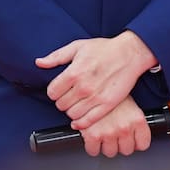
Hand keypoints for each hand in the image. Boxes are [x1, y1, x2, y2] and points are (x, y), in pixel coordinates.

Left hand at [37, 31, 156, 127]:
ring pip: (72, 114)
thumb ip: (56, 56)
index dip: (54, 91)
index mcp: (74, 72)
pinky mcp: (107, 104)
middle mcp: (83, 87)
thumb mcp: (78, 46)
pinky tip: (80, 118)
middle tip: (70, 96)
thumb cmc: (105, 48)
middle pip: (61, 105)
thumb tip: (39, 63)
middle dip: (63, 101)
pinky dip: (81, 122)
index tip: (60, 89)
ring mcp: (96, 97)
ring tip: (78, 103)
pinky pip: (87, 121)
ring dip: (72, 110)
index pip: (52, 92)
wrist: (130, 53)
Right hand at [77, 98, 152, 157]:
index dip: (136, 143)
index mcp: (137, 120)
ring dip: (107, 146)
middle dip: (121, 144)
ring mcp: (109, 132)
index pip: (143, 144)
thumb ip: (134, 120)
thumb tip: (135, 134)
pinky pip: (93, 151)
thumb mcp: (130, 104)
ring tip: (104, 136)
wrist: (94, 83)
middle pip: (126, 150)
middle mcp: (125, 128)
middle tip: (116, 136)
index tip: (132, 141)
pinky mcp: (92, 135)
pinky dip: (92, 147)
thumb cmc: (112, 91)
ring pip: (110, 152)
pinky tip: (93, 139)